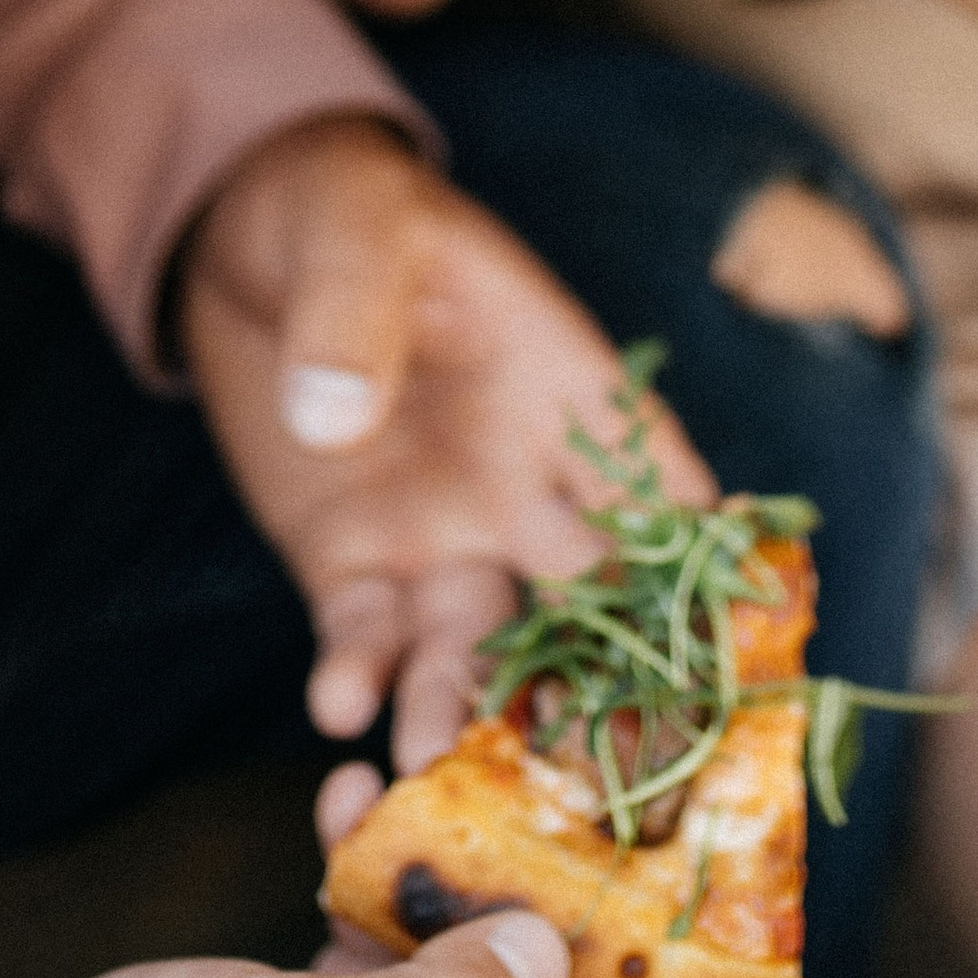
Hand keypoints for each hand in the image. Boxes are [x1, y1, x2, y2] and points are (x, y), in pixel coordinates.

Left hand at [179, 115, 713, 769]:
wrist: (244, 240)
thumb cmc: (340, 211)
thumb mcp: (356, 230)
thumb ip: (354, 314)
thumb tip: (337, 418)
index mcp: (561, 387)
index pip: (654, 481)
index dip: (697, 560)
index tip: (732, 641)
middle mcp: (521, 481)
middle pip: (584, 597)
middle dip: (601, 684)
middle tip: (599, 767)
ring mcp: (439, 529)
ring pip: (474, 639)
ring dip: (461, 700)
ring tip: (427, 751)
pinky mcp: (351, 561)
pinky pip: (366, 635)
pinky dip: (356, 674)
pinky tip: (336, 706)